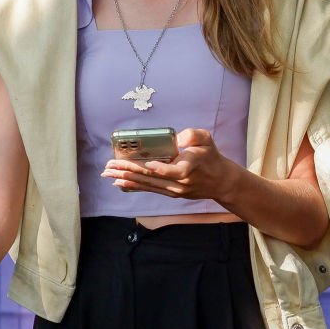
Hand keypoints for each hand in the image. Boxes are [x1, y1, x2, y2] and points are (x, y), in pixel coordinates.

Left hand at [102, 127, 241, 202]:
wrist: (220, 181)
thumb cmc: (211, 157)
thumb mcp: (207, 140)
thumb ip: (193, 135)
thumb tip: (177, 139)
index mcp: (189, 168)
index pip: (171, 171)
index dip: (158, 169)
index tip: (146, 164)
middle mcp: (180, 183)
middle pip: (151, 178)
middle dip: (128, 171)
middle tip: (110, 167)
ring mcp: (174, 191)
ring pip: (147, 185)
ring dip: (126, 179)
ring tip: (108, 175)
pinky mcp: (171, 193)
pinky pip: (150, 189)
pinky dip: (134, 186)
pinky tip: (119, 183)